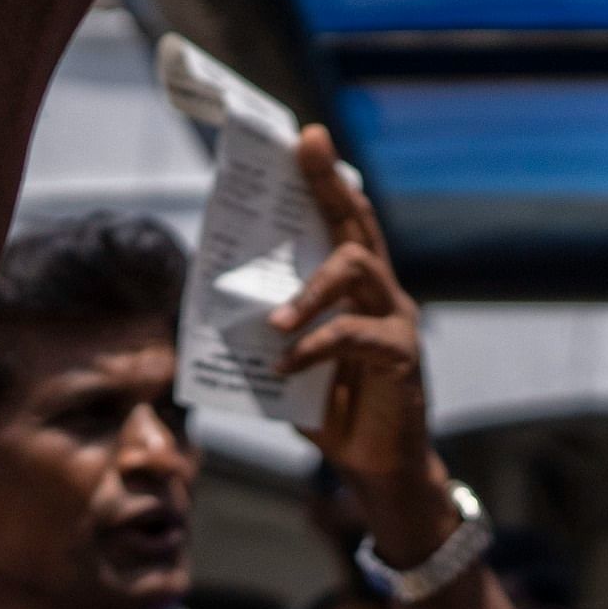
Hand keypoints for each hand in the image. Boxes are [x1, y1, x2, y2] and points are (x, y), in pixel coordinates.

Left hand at [269, 125, 449, 554]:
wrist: (377, 471)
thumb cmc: (332, 413)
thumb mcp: (290, 364)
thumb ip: (267, 333)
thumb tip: (207, 308)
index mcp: (357, 290)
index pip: (344, 221)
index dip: (327, 178)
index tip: (306, 137)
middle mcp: (383, 294)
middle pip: (359, 224)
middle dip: (331, 183)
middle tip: (309, 148)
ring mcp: (396, 322)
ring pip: (357, 268)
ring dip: (308, 289)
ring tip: (274, 321)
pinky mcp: (400, 358)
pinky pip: (354, 335)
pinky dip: (314, 347)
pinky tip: (285, 366)